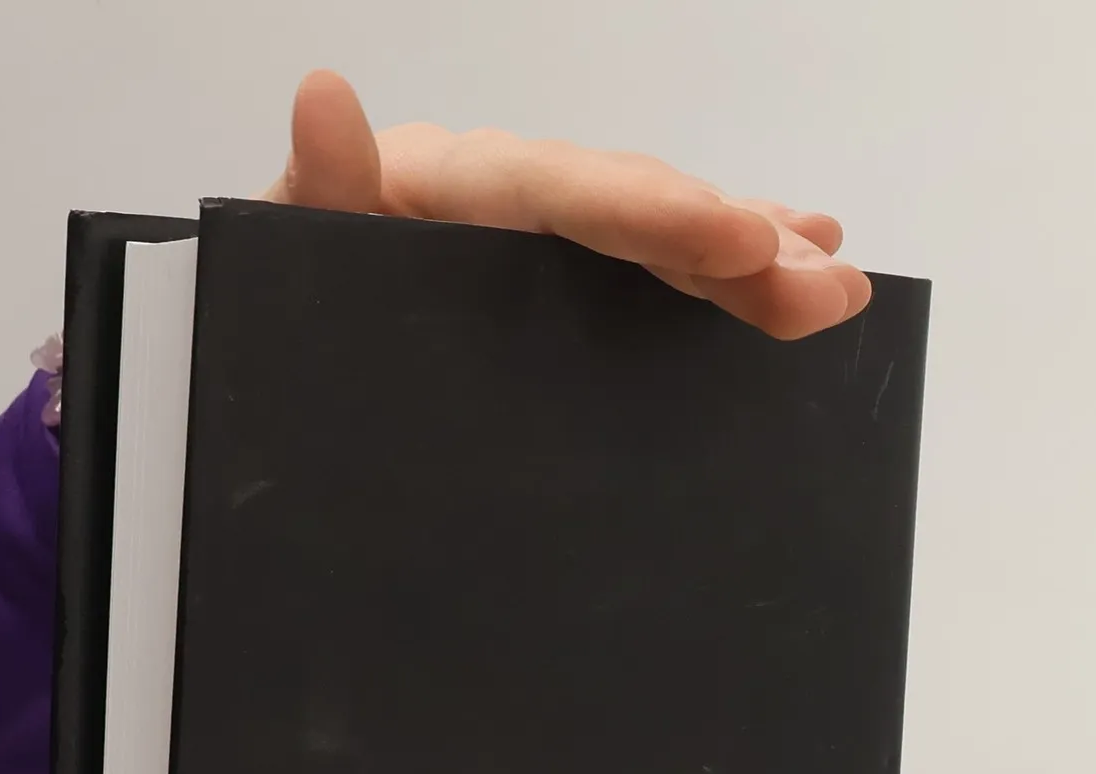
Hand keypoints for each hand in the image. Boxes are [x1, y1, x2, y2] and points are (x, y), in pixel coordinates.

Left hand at [264, 71, 868, 341]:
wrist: (262, 356)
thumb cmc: (269, 304)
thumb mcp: (282, 255)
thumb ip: (315, 188)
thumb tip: (325, 95)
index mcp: (443, 190)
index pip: (561, 192)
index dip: (653, 211)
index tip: (739, 239)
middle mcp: (503, 205)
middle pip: (630, 212)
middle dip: (734, 245)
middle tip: (823, 287)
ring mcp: (533, 248)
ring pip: (655, 238)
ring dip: (752, 258)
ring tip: (834, 284)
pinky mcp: (549, 290)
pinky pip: (646, 266)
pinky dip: (720, 262)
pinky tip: (795, 258)